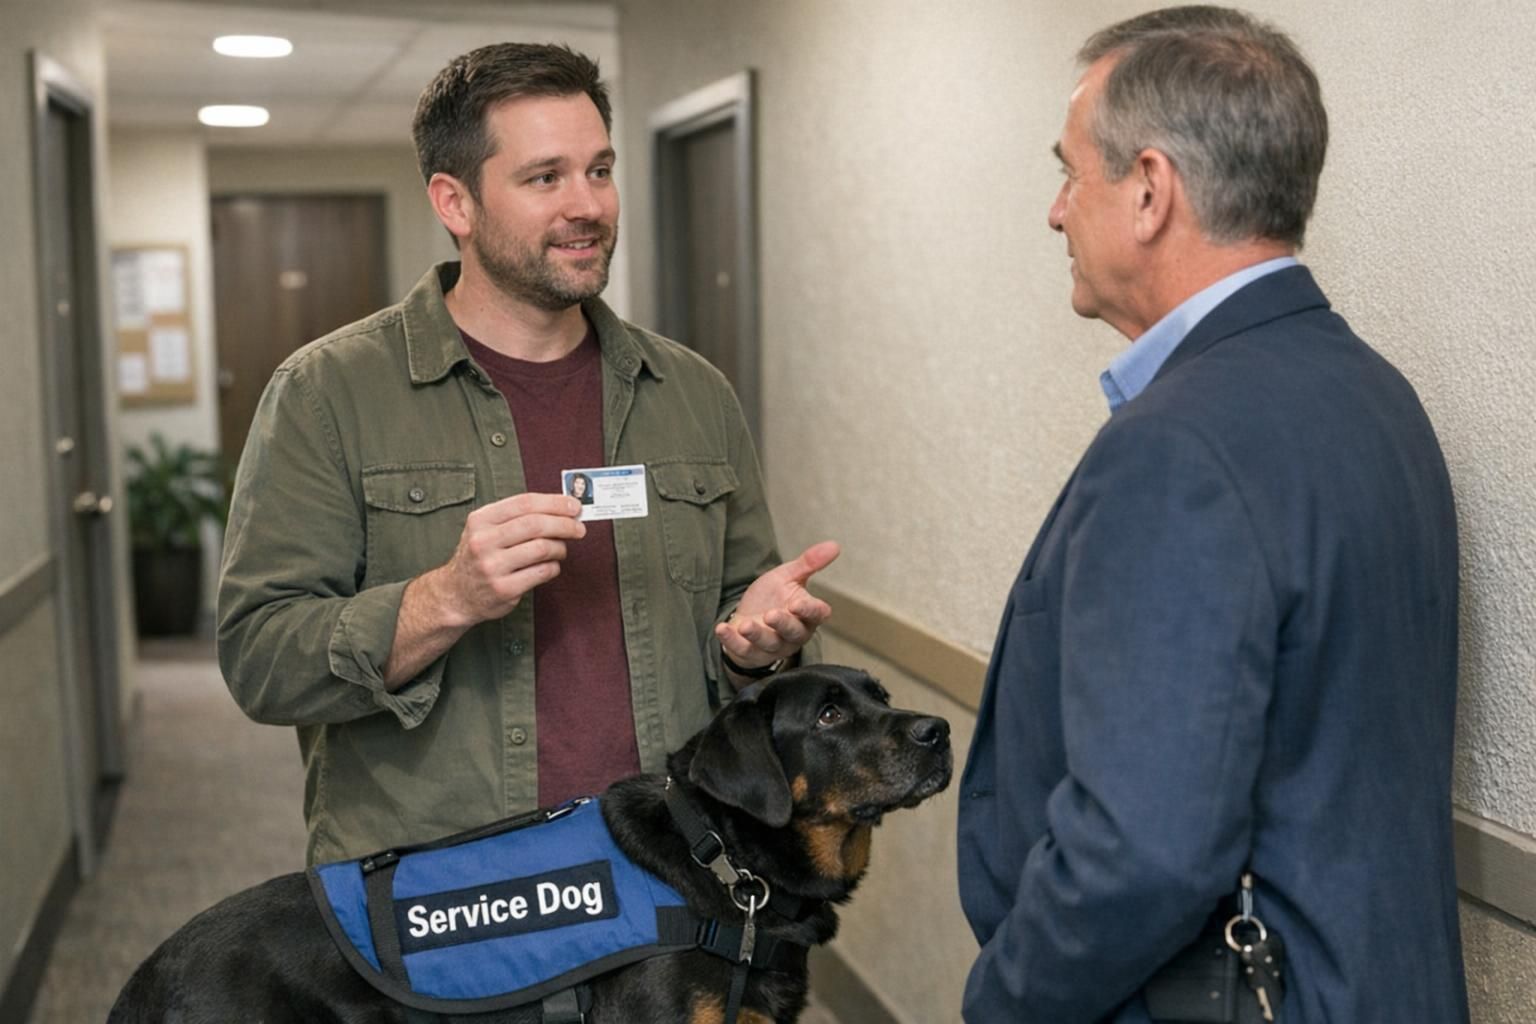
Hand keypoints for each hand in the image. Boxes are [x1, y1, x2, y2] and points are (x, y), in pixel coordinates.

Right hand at [425, 492, 585, 627]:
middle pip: (536, 524)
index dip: (555, 503)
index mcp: (480, 520)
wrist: (456, 594)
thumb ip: (517, 517)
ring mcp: (492, 566)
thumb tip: (562, 508)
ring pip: (542, 548)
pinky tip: (551, 566)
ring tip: (561, 549)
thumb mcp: (485, 529)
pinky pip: (542, 572)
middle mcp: (483, 541)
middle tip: (579, 528)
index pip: (525, 503)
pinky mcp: (504, 589)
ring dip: (560, 547)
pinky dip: (554, 567)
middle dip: (565, 524)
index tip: (574, 506)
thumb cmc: (480, 556)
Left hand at [715, 540, 840, 672]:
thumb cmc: (773, 598)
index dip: (809, 610)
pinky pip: (743, 650)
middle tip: (771, 614)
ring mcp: (772, 646)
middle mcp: (793, 634)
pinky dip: (731, 641)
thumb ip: (809, 563)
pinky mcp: (751, 653)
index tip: (797, 603)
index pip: (816, 614)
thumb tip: (835, 545)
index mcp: (807, 615)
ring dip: (757, 635)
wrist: (748, 617)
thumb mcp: (789, 577)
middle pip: (793, 632)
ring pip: (769, 643)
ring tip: (746, 625)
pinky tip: (721, 629)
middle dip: (783, 624)